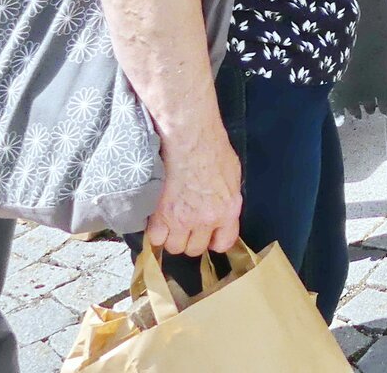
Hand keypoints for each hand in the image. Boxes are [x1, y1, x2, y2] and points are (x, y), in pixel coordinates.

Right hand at [146, 130, 241, 255]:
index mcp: (227, 211)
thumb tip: (222, 208)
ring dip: (171, 237)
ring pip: (174, 247)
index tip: (208, 236)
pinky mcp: (159, 216)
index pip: (224, 243)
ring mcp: (181, 220)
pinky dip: (154, 232)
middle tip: (185, 224)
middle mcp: (205, 220)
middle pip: (194, 248)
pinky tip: (156, 219)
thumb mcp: (232, 174)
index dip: (214, 241)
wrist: (188, 138)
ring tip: (169, 222)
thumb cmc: (212, 148)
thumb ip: (227, 198)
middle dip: (190, 239)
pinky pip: (155, 239)